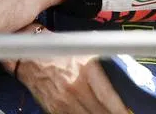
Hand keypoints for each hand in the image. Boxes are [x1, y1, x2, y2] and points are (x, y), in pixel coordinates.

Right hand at [13, 43, 127, 113]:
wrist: (27, 53)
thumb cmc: (57, 48)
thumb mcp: (85, 50)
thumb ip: (104, 65)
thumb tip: (125, 78)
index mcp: (86, 71)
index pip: (111, 100)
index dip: (122, 110)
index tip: (129, 112)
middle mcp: (76, 88)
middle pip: (101, 112)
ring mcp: (64, 102)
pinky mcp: (54, 109)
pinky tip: (89, 113)